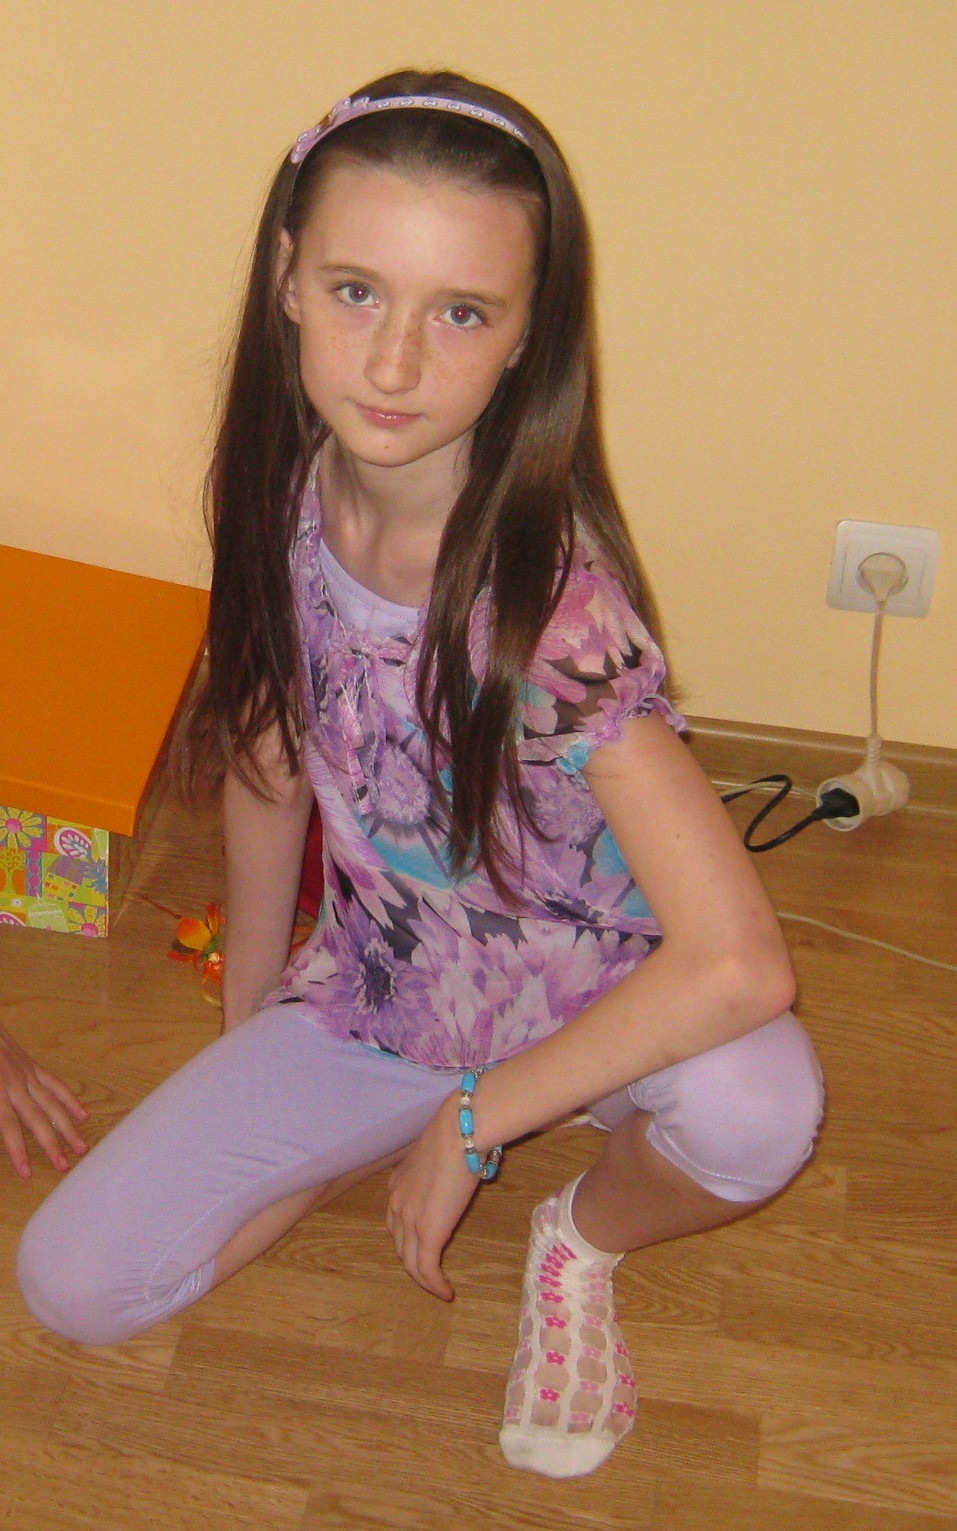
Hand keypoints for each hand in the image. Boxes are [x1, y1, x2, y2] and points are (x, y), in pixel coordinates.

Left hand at [0, 1025, 88, 1178]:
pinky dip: (70, 1099)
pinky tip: (82, 1115)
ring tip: (82, 1147)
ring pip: (51, 1105)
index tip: (27, 1173)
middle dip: (51, 1144)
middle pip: (36, 1120)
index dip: (18, 1151)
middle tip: (64, 1166)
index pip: (8, 1127)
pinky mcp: (33, 1066)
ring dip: (67, 1127)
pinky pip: (55, 1084)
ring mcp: (27, 1074)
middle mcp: (15, 1085)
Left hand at [385, 1094, 478, 1300]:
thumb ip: (444, 1166)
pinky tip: (447, 1293)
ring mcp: (409, 1221)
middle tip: (432, 1274)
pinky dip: (435, 1285)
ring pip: (411, 1263)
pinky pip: (427, 1269)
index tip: (424, 1247)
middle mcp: (397, 1204)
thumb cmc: (458, 1134)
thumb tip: (466, 1163)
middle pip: (401, 1245)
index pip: (396, 1221)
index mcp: (398, 1185)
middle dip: (414, 1263)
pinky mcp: (428, 1234)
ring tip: (439, 1289)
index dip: (408, 1239)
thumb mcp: (442, 1153)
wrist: (461, 1132)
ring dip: (424, 1280)